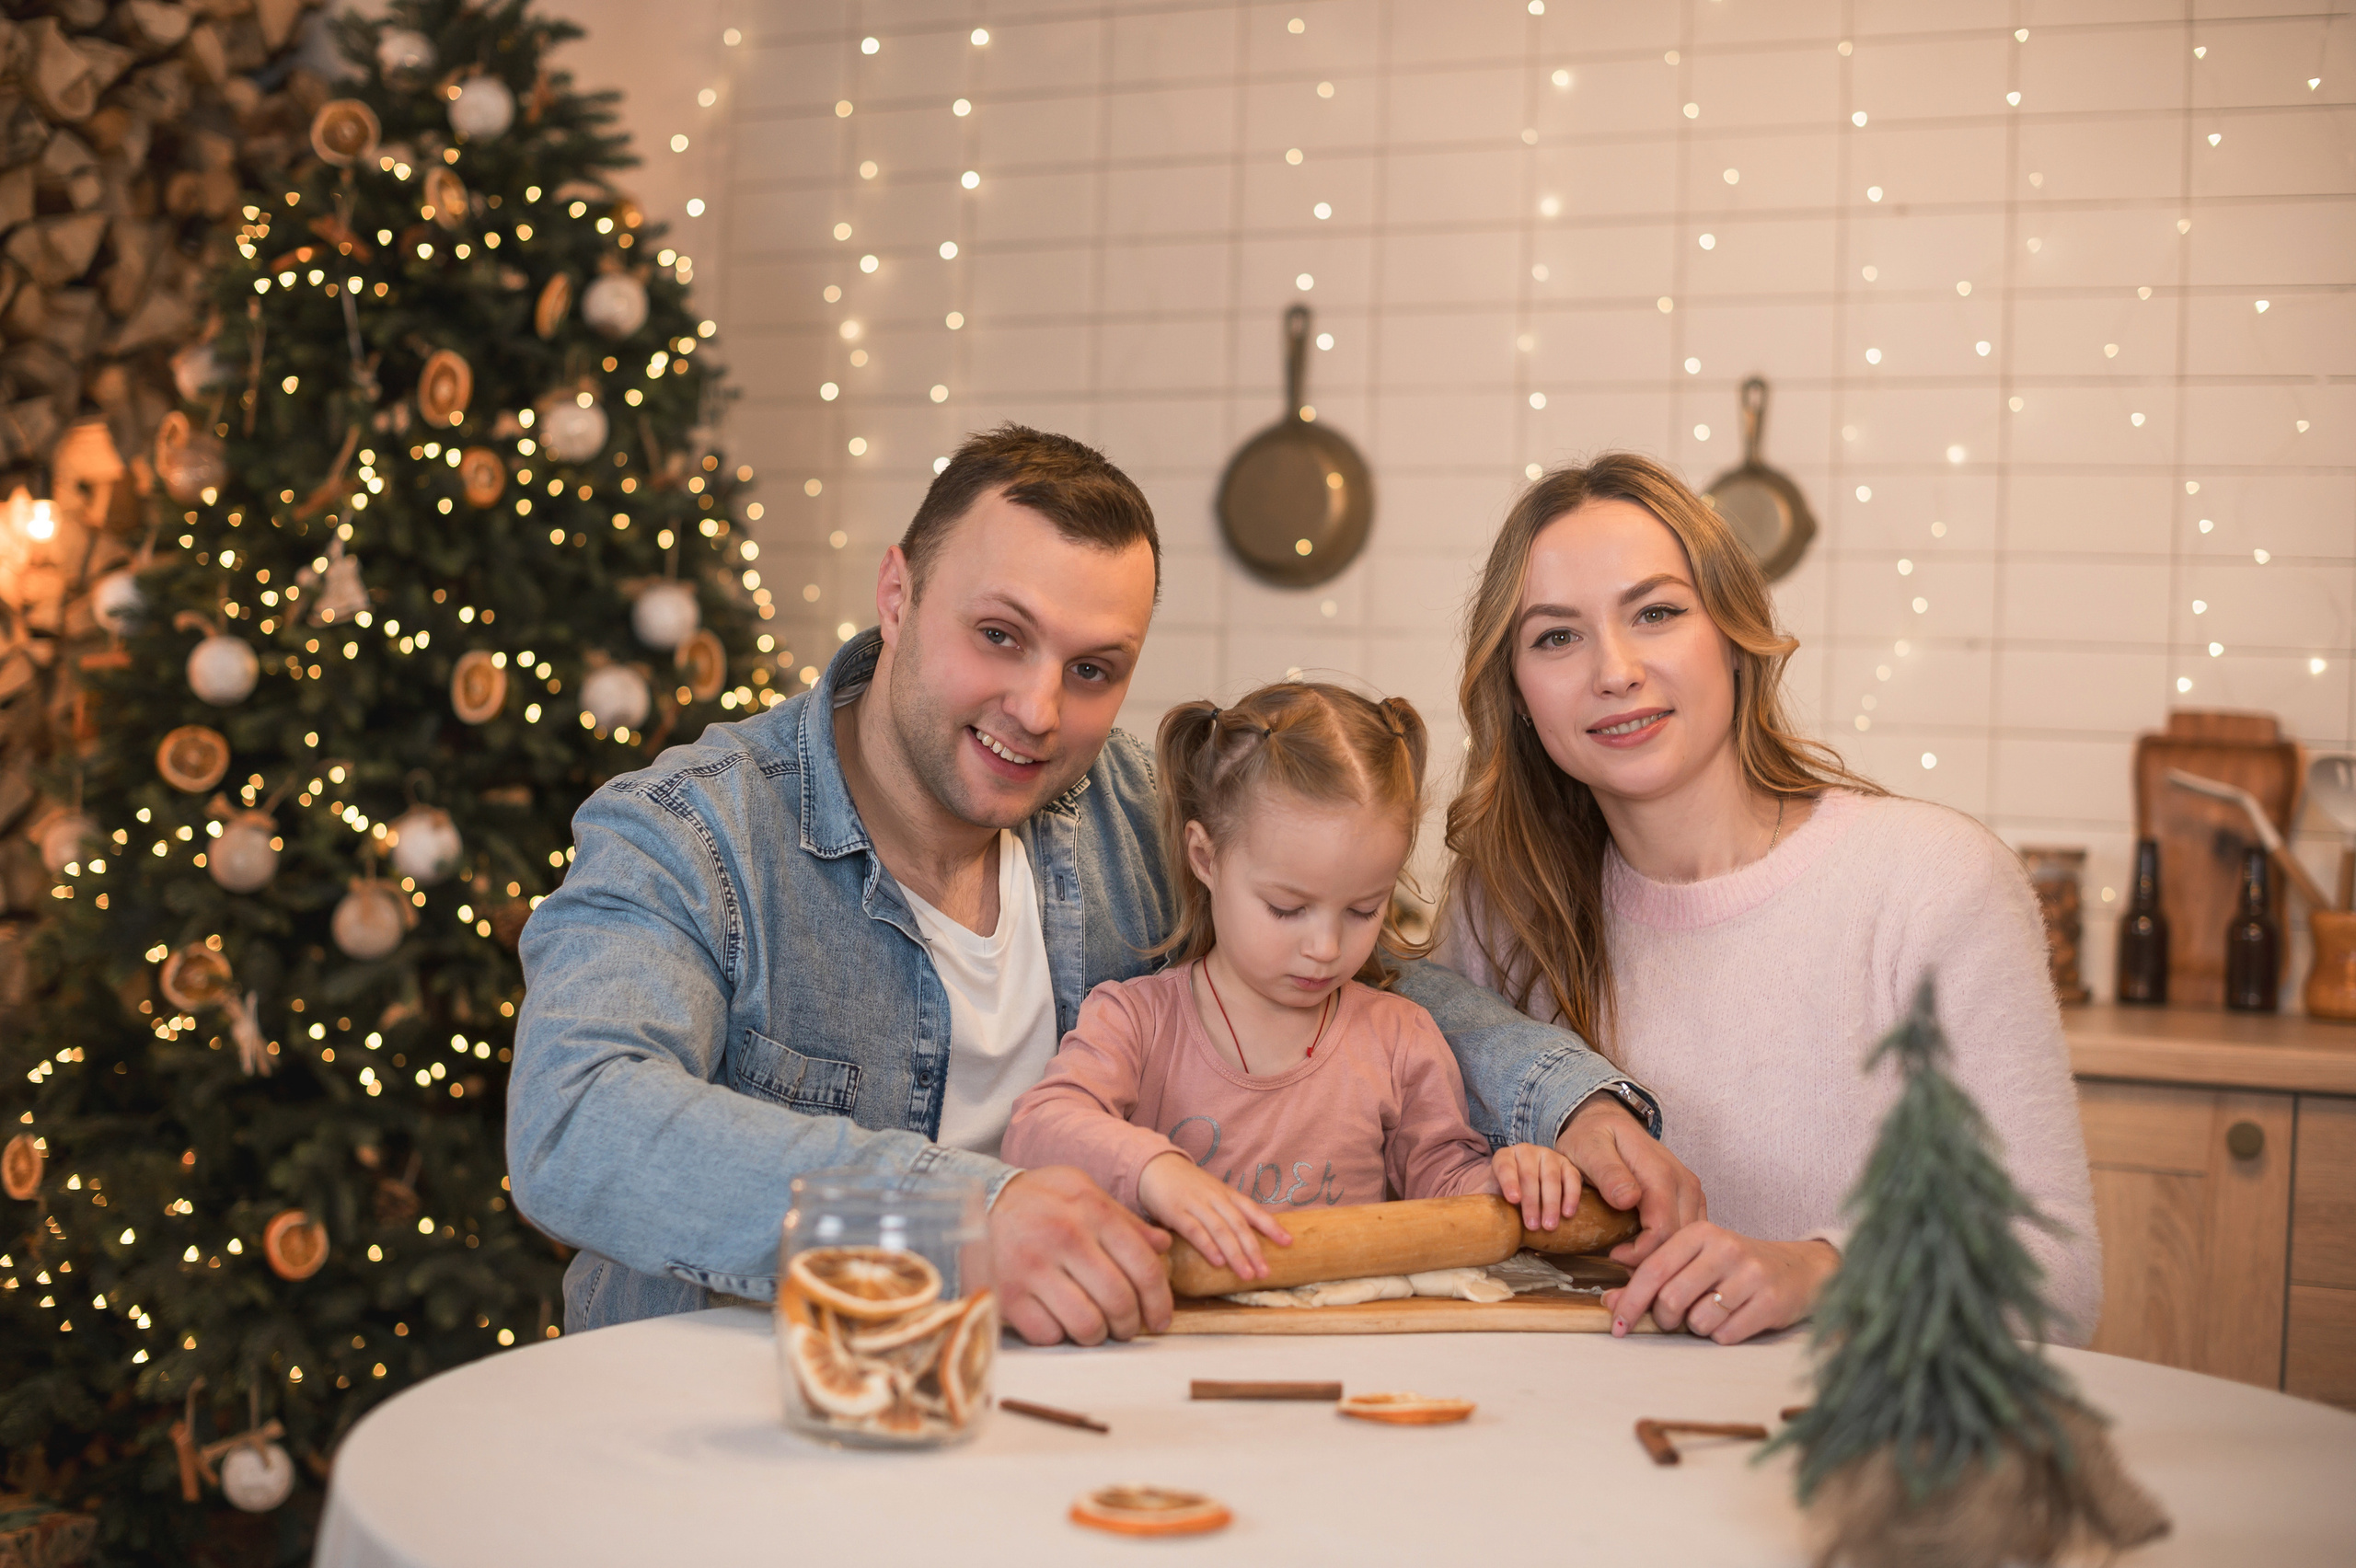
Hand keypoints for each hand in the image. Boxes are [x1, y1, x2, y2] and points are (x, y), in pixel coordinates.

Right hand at [987, 1165, 1173, 1345]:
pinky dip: (1059, 1336)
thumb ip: (1123, 1219)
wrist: (976, 1203)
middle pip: (1119, 1301)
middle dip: (1130, 1325)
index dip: (1160, 1301)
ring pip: (1087, 1325)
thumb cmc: (1037, 1199)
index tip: (1159, 1319)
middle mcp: (1064, 1238)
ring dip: (1098, 1335)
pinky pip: (1049, 1335)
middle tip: (1126, 1327)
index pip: (1143, 1266)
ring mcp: (1033, 1268)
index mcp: (1091, 1211)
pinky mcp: (1007, 1295)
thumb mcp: (1081, 1191)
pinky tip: (1057, 1320)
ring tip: (1095, 1328)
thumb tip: (1163, 1245)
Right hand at [1136, 1151, 1291, 1281]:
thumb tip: (1247, 1240)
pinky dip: (1207, 1246)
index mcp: (1226, 1194)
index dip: (1271, 1226)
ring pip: (1220, 1230)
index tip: (1288, 1242)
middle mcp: (1215, 1198)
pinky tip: (1218, 1262)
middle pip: (1239, 1225)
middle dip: (1254, 1250)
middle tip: (1265, 1272)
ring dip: (1235, 1254)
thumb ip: (1226, 1213)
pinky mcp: (1174, 1211)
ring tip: (1247, 1275)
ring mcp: (1195, 1204)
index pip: (1253, 1210)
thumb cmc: (1185, 1186)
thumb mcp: (1211, 1193)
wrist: (1154, 1166)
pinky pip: (1194, 1230)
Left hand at [1491, 1142, 1576, 1231]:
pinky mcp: (1566, 1164)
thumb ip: (1487, 1204)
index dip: (1509, 1182)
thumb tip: (1480, 1224)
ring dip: (1551, 1203)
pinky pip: (1572, 1178)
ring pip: (1551, 1177)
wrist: (1523, 1186)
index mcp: (1504, 1157)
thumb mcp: (1492, 1196)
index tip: (1513, 1200)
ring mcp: (1548, 1155)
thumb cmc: (1505, 1195)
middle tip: (1532, 1225)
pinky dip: (1571, 1196)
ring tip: (1549, 1226)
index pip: (1505, 1166)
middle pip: (1529, 1175)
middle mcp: (1526, 1151)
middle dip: (1531, 1202)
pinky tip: (1567, 1214)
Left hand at [1556, 1094, 1705, 1265]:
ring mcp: (1691, 1189)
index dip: (1640, 1254)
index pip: (1662, 1229)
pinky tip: (1648, 1251)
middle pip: (1680, 1239)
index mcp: (1660, 1173)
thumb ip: (1608, 1173)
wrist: (1607, 1120)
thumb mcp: (1588, 1149)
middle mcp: (1684, 1182)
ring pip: (1689, 1239)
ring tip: (1632, 1261)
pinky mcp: (1692, 1196)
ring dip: (1665, 1257)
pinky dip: (1673, 1247)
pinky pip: (1690, 1231)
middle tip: (1620, 1265)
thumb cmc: (1592, 1136)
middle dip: (1653, 1261)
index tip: (1613, 1255)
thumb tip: (1629, 1200)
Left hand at [1602, 1222, 1837, 1343]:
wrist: (1801, 1270)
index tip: (1616, 1325)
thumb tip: (1609, 1301)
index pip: (1652, 1270)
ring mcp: (1749, 1274)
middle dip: (1666, 1318)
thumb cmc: (1737, 1267)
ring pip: (1697, 1320)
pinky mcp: (1770, 1301)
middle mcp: (1724, 1248)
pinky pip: (1725, 1335)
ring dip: (1697, 1327)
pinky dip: (1722, 1335)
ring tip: (1714, 1311)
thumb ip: (1652, 1277)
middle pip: (1670, 1299)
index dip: (1629, 1302)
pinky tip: (1735, 1319)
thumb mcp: (1696, 1260)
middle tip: (1675, 1317)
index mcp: (1700, 1232)